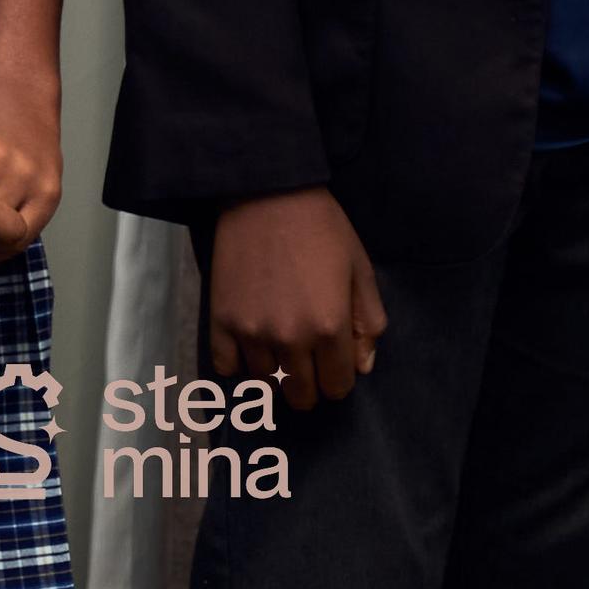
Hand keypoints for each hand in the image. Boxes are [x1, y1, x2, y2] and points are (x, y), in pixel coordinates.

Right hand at [206, 185, 384, 408]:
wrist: (266, 194)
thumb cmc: (322, 229)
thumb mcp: (360, 272)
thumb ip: (368, 324)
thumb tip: (362, 366)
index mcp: (330, 328)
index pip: (337, 385)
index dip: (340, 380)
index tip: (335, 365)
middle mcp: (290, 338)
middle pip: (300, 394)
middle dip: (310, 386)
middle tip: (309, 366)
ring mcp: (250, 331)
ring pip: (265, 382)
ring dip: (276, 374)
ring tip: (280, 353)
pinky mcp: (220, 320)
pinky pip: (226, 367)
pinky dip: (239, 366)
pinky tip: (249, 348)